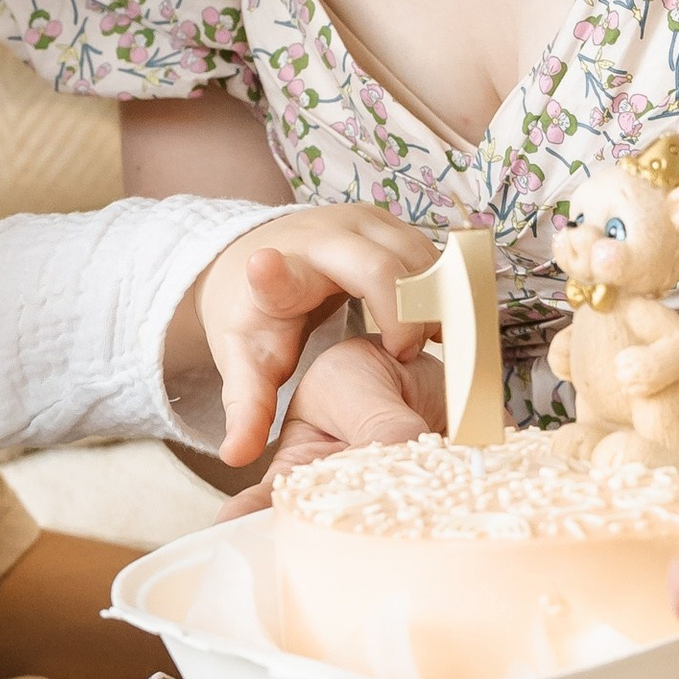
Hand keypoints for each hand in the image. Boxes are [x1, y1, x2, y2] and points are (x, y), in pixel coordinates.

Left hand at [176, 205, 436, 465]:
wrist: (258, 256)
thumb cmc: (257, 316)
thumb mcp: (247, 360)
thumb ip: (247, 408)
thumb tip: (235, 456)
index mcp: (277, 277)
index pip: (274, 274)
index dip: (273, 274)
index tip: (263, 268)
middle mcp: (322, 239)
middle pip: (382, 269)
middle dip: (406, 318)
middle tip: (403, 356)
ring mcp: (363, 223)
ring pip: (419, 259)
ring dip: (432, 305)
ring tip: (418, 342)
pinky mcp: (391, 224)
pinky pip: (433, 255)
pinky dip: (443, 292)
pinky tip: (434, 324)